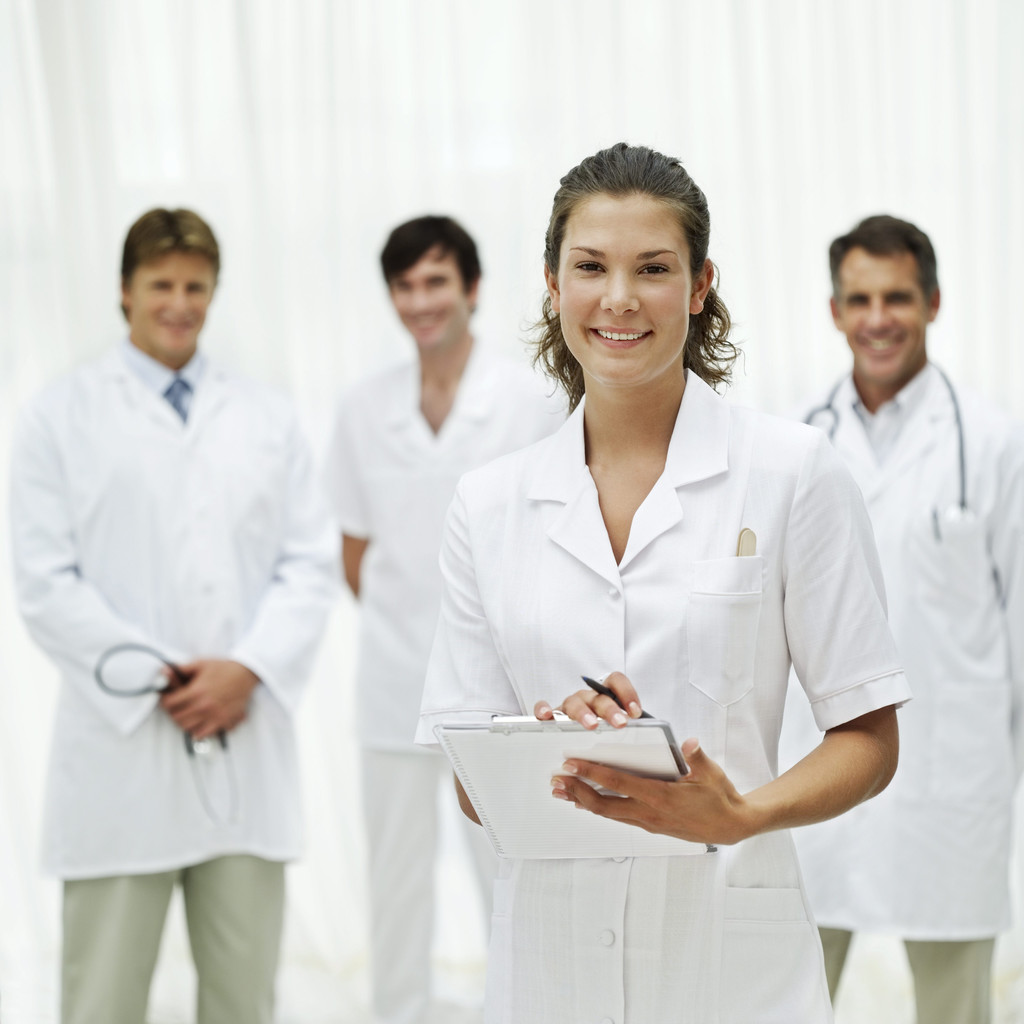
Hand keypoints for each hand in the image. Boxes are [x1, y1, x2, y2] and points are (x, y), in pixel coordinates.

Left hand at [159, 659, 259, 739]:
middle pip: (177, 718)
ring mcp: (213, 715)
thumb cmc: (224, 668)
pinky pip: (204, 734)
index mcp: (196, 691)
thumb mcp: (201, 664)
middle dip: (172, 712)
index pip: (170, 704)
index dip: (164, 701)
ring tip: (186, 714)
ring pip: (187, 728)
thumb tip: (163, 671)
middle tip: (175, 706)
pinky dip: (197, 731)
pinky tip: (198, 722)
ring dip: (183, 722)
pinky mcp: (223, 721)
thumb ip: (181, 669)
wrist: (246, 674)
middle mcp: (203, 706)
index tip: (166, 699)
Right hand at [533, 671, 644, 729]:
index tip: (635, 712)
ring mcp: (568, 705)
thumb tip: (651, 737)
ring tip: (592, 726)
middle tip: (620, 724)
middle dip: (610, 709)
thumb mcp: (618, 730)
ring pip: (575, 702)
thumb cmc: (602, 736)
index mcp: (604, 694)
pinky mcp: (551, 715)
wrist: (576, 741)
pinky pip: (542, 707)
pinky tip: (547, 717)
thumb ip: (632, 729)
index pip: (615, 680)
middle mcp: (586, 696)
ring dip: (584, 713)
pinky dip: (543, 709)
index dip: (626, 692)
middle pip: (598, 696)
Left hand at [550, 738, 755, 846]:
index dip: (593, 773)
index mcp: (661, 797)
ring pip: (607, 814)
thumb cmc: (720, 796)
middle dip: (577, 792)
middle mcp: (649, 813)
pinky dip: (599, 808)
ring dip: (583, 801)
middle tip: (556, 781)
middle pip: (603, 805)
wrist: (731, 826)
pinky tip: (586, 801)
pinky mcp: (650, 826)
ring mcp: (648, 822)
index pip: (619, 783)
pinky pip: (617, 817)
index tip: (572, 764)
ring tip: (562, 792)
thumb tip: (688, 742)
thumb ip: (696, 757)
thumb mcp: (711, 774)